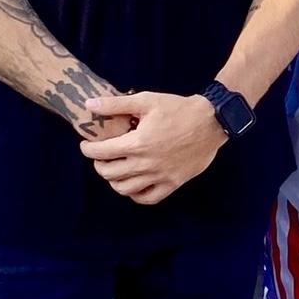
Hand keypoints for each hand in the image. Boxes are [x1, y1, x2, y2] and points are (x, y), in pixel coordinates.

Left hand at [77, 92, 226, 204]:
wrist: (211, 122)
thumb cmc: (178, 109)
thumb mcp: (146, 100)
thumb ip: (115, 105)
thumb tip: (89, 104)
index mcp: (137, 143)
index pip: (100, 153)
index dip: (88, 149)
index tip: (87, 144)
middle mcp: (145, 164)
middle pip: (109, 173)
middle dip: (99, 164)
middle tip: (101, 156)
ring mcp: (159, 176)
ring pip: (124, 189)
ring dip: (114, 180)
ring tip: (115, 170)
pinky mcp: (172, 183)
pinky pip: (147, 198)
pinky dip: (135, 195)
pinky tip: (134, 184)